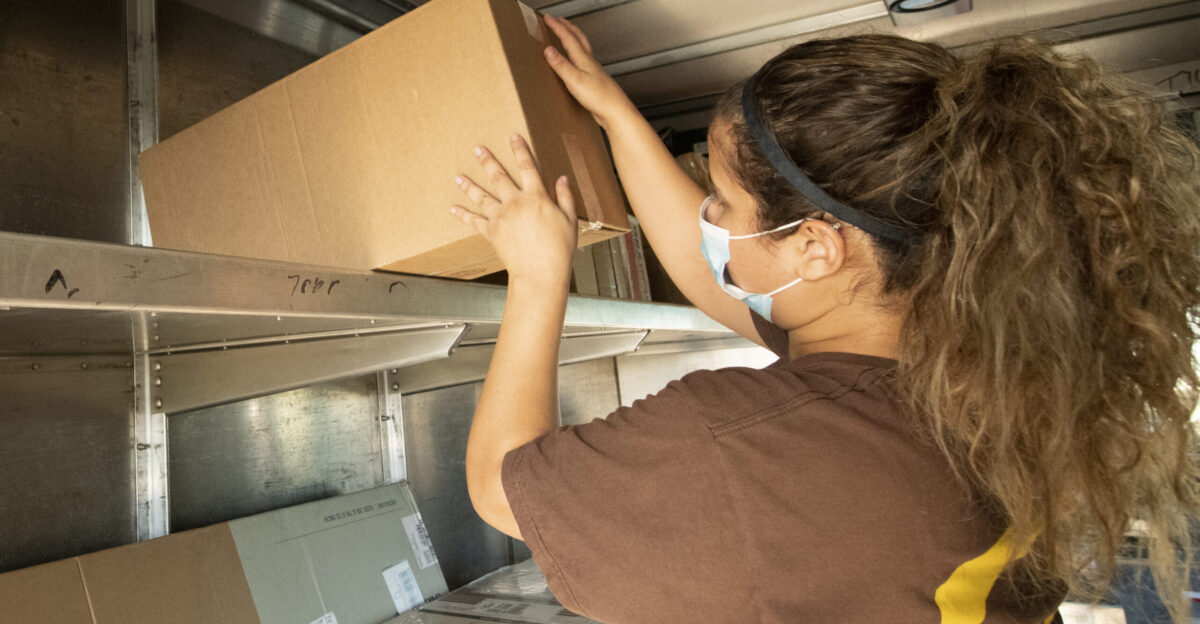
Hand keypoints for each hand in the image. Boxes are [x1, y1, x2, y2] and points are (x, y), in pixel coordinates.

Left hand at [452, 134, 577, 288]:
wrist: (540, 272)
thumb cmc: (559, 249)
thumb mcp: (570, 220)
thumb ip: (565, 198)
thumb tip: (562, 179)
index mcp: (537, 197)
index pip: (527, 167)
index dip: (520, 150)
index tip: (513, 137)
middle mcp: (515, 202)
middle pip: (498, 176)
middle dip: (487, 161)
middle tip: (477, 149)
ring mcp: (501, 217)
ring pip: (481, 196)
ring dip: (469, 185)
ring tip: (458, 177)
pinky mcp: (492, 232)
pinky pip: (475, 221)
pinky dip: (464, 215)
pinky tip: (454, 208)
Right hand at [542, 15, 635, 129]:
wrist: (615, 112)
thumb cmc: (599, 98)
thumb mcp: (575, 80)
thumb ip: (561, 65)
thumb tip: (548, 49)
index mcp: (584, 59)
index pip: (568, 38)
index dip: (557, 27)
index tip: (548, 18)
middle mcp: (590, 62)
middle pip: (579, 38)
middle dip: (568, 27)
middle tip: (559, 20)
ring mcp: (593, 71)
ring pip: (583, 48)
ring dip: (574, 38)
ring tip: (568, 35)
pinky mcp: (594, 81)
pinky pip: (585, 61)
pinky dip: (578, 54)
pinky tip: (577, 62)